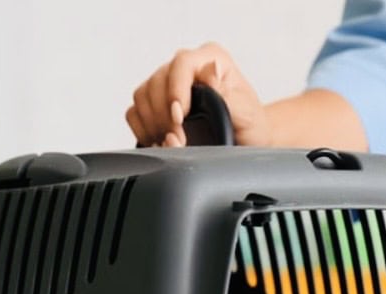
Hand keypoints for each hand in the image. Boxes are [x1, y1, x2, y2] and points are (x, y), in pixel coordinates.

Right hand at [126, 42, 269, 146]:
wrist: (246, 142)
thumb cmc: (251, 126)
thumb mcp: (248, 114)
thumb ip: (229, 95)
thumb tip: (211, 74)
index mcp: (211, 58)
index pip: (182, 63)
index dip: (175, 89)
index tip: (179, 116)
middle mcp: (187, 67)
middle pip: (157, 81)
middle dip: (164, 114)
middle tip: (178, 139)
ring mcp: (168, 83)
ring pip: (142, 95)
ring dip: (153, 123)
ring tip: (172, 143)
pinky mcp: (156, 104)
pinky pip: (135, 112)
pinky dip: (143, 129)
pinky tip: (159, 141)